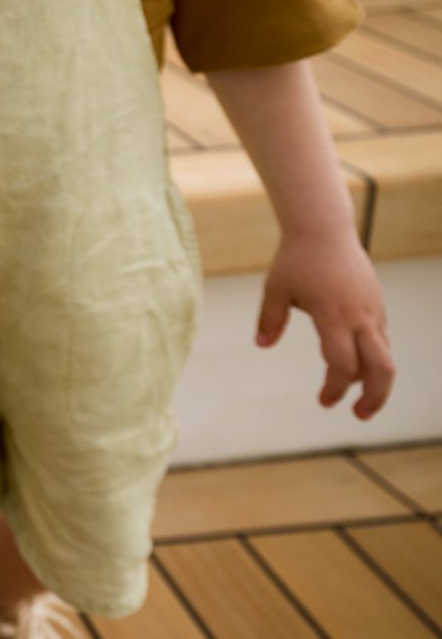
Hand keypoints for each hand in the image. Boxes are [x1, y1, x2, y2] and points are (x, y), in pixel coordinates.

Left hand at [257, 229, 394, 418]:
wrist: (324, 229)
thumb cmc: (295, 259)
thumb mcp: (275, 289)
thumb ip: (269, 319)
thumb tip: (262, 345)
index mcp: (333, 316)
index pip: (342, 364)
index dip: (334, 388)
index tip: (323, 401)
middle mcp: (360, 317)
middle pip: (381, 368)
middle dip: (374, 397)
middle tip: (360, 415)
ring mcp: (373, 311)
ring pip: (383, 355)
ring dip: (372, 378)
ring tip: (353, 393)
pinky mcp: (377, 305)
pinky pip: (380, 339)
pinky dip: (371, 357)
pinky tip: (354, 363)